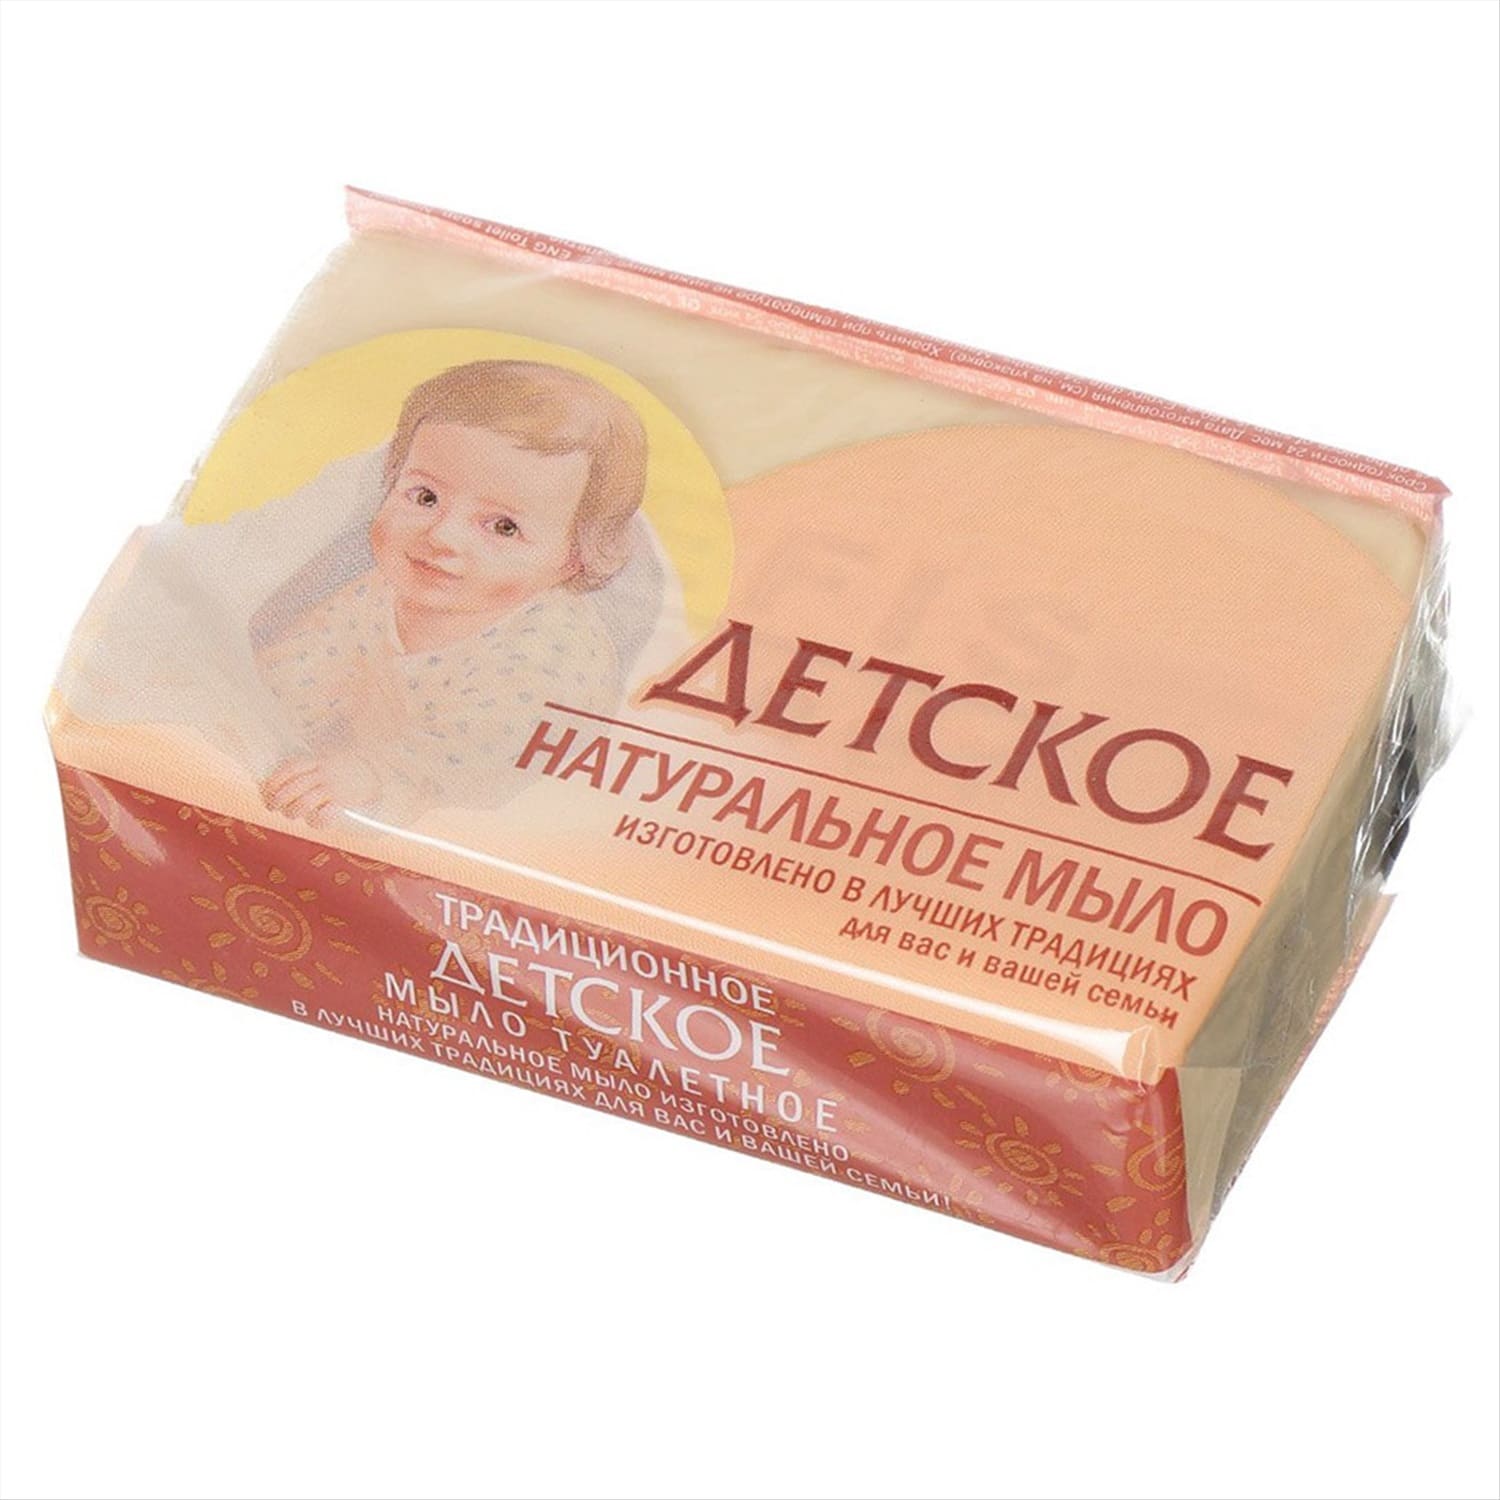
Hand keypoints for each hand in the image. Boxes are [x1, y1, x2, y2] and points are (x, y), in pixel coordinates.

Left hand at [260, 754, 380, 828]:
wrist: (379, 773)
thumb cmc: (347, 770)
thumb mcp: (328, 762)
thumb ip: (308, 769)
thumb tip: (278, 784)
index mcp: (317, 761)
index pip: (288, 769)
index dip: (273, 782)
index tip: (265, 791)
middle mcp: (323, 773)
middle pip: (291, 789)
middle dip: (278, 801)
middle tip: (272, 807)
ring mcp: (333, 788)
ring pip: (303, 804)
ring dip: (292, 812)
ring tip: (291, 814)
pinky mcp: (343, 802)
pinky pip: (322, 815)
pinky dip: (315, 820)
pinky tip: (314, 819)